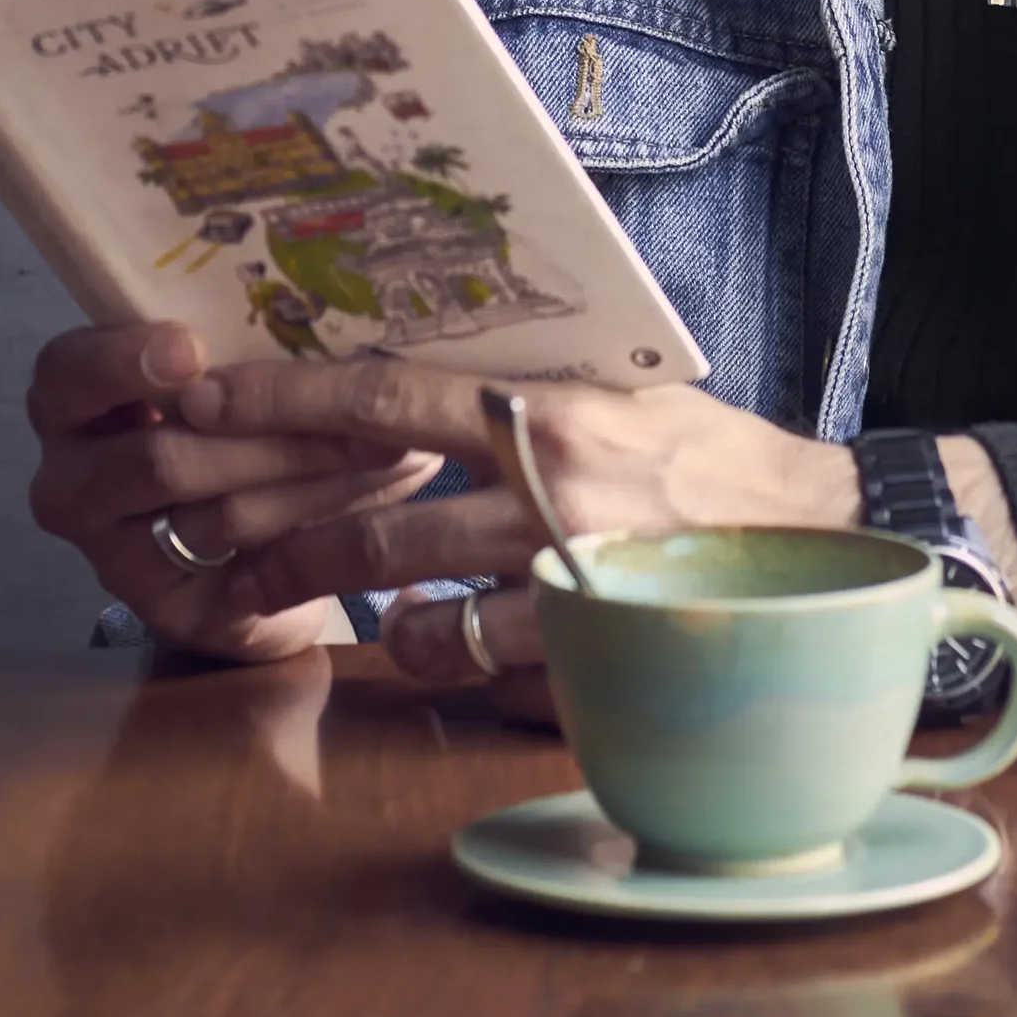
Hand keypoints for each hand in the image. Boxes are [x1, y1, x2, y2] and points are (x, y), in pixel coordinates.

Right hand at [25, 321, 444, 665]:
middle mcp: (72, 480)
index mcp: (72, 400)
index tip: (195, 349)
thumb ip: (242, 332)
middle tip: (351, 416)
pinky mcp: (162, 609)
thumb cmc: (244, 411)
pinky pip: (237, 577)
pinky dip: (310, 538)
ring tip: (391, 450)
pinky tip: (367, 513)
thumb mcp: (235, 358)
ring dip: (309, 480)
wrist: (273, 525)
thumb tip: (323, 284)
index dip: (126, 359)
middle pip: (152, 458)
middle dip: (262, 433)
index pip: (70, 371)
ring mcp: (110, 553)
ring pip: (208, 516)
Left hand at [166, 361, 865, 699]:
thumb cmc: (697, 450)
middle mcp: (546, 482)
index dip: (284, 398)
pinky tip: (407, 632)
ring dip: (328, 597)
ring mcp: (566, 572)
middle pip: (369, 507)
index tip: (203, 400)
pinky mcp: (587, 648)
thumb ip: (514, 380)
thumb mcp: (611, 384)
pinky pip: (471, 660)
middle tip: (203, 538)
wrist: (813, 531)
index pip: (384, 392)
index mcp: (542, 401)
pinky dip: (425, 647)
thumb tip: (399, 356)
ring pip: (407, 593)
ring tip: (265, 599)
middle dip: (272, 527)